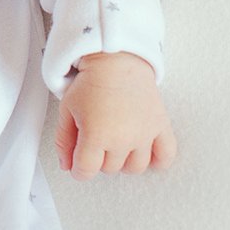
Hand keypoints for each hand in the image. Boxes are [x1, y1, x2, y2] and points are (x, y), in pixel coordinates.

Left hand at [55, 52, 176, 180]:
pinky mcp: (160, 125)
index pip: (86, 171)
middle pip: (109, 169)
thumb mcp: (67, 109)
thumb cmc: (91, 80)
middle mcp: (122, 138)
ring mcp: (144, 134)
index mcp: (96, 135)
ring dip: (124, 160)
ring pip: (135, 167)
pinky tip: (146, 152)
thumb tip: (67, 165)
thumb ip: (63, 141)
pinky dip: (159, 160)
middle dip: (99, 159)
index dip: (79, 169)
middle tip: (96, 139)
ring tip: (118, 145)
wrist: (117, 58)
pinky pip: (166, 155)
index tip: (79, 163)